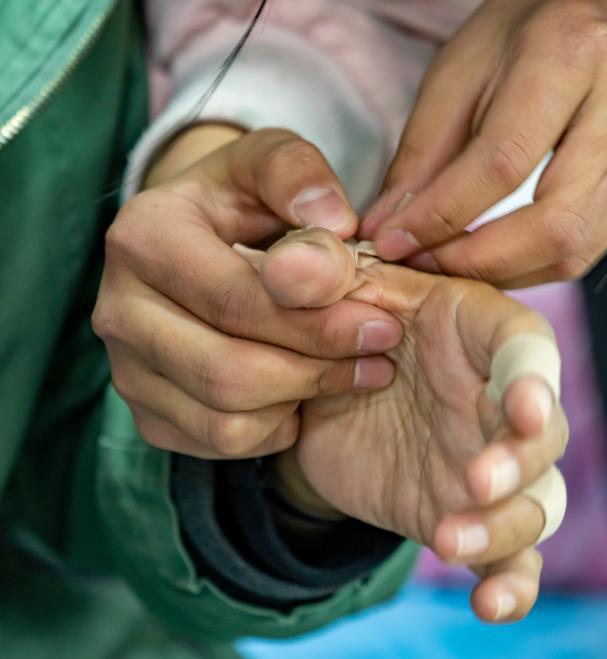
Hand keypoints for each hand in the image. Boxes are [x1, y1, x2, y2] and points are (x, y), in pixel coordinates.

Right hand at [92, 127, 402, 457]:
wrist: (200, 239)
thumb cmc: (245, 198)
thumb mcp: (271, 162)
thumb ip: (300, 177)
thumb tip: (333, 222)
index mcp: (143, 238)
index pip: (236, 302)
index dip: (319, 322)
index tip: (384, 324)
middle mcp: (118, 309)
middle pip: (227, 372)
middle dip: (318, 370)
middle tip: (380, 355)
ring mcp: (126, 369)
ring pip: (225, 420)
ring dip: (302, 401)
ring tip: (353, 370)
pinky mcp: (145, 412)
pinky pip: (220, 443)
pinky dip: (274, 427)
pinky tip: (305, 389)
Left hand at [238, 228, 568, 622]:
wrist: (325, 395)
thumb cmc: (346, 325)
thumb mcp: (329, 294)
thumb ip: (314, 273)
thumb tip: (291, 262)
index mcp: (481, 332)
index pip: (526, 349)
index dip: (535, 378)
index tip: (526, 408)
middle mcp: (503, 401)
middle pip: (545, 434)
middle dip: (521, 460)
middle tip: (477, 480)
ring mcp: (495, 465)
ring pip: (537, 503)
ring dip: (507, 526)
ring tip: (451, 539)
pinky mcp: (474, 518)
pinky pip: (511, 559)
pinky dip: (512, 585)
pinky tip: (490, 607)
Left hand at [362, 0, 606, 287]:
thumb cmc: (539, 29)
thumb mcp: (465, 66)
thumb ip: (425, 150)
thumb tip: (391, 226)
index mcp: (571, 54)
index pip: (504, 161)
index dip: (442, 215)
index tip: (393, 242)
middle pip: (556, 224)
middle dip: (479, 261)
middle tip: (427, 267)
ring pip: (579, 249)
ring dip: (506, 272)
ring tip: (456, 265)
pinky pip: (593, 247)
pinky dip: (536, 264)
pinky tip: (499, 256)